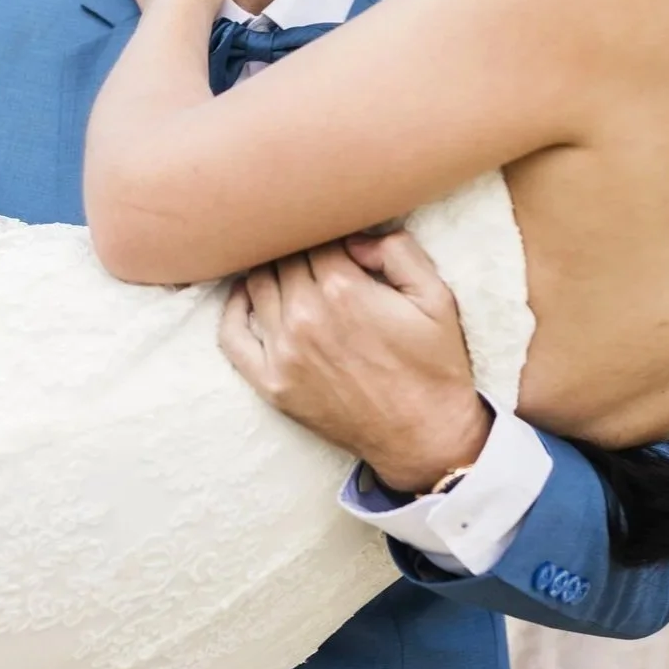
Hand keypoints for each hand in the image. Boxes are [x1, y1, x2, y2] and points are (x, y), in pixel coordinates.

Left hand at [219, 231, 490, 493]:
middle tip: (318, 255)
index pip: (315, 238)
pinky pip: (232, 336)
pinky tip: (247, 295)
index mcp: (344, 289)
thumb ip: (398, 251)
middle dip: (301, 250)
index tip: (340, 241)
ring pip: (257, 285)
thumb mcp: (437, 296)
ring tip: (290, 270)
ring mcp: (283, 352)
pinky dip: (234, 308)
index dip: (328, 233)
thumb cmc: (433, 364)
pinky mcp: (271, 384)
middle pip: (283, 258)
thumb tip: (354, 239)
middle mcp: (305, 317)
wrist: (425, 434)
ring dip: (272, 271)